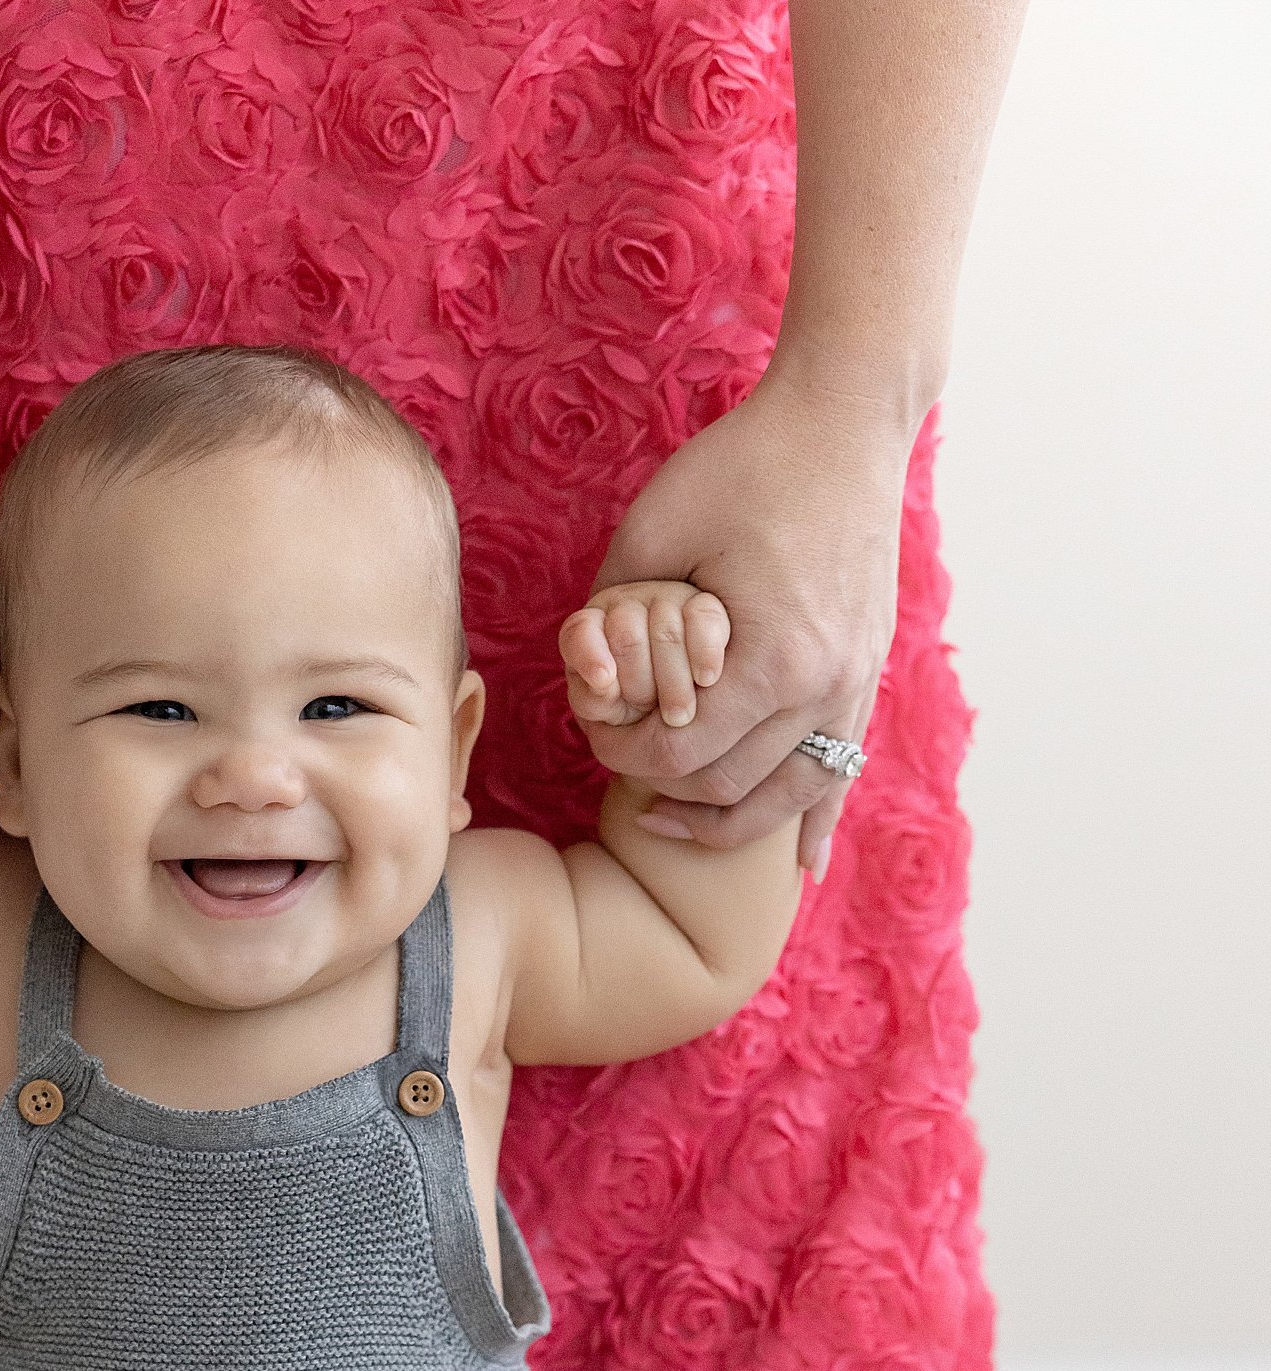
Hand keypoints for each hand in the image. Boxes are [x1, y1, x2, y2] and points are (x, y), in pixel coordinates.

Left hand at [564, 371, 914, 878]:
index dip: (621, 757)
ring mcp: (856, 684)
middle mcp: (824, 687)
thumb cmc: (743, 462)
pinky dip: (816, 821)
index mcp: (771, 658)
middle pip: (729, 787)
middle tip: (620, 767)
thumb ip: (615, 610)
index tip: (593, 737)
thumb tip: (585, 671)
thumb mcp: (654, 527)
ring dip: (728, 822)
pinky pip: (842, 772)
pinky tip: (801, 868)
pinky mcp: (869, 673)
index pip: (677, 754)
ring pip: (788, 799)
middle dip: (665, 789)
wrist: (845, 418)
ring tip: (674, 825)